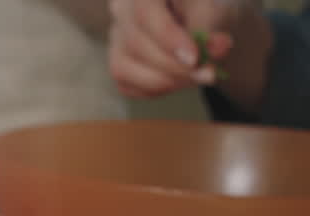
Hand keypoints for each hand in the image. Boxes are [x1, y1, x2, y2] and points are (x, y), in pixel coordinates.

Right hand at [108, 0, 258, 97]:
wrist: (201, 19)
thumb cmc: (206, 8)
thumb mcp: (216, 9)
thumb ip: (211, 29)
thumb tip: (217, 49)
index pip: (145, 12)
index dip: (168, 38)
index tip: (194, 59)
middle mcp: (121, 10)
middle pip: (136, 44)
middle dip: (174, 67)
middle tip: (207, 74)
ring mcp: (115, 39)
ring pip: (123, 68)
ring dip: (164, 81)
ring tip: (195, 77)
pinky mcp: (116, 63)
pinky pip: (125, 85)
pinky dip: (155, 90)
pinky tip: (178, 81)